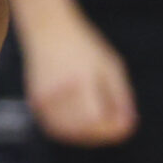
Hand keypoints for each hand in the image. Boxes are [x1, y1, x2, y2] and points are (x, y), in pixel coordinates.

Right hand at [22, 12, 138, 145]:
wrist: (47, 29)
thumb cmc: (84, 46)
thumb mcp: (111, 66)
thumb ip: (121, 97)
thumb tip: (127, 127)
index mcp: (78, 79)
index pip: (95, 119)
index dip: (112, 127)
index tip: (124, 123)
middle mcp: (57, 90)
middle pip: (83, 130)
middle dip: (103, 131)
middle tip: (114, 121)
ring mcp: (43, 98)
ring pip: (69, 133)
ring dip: (87, 133)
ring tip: (99, 121)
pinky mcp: (35, 102)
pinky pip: (57, 128)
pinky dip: (71, 129)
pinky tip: (81, 119)